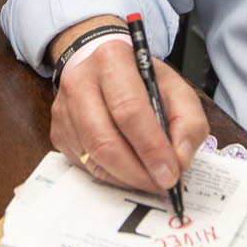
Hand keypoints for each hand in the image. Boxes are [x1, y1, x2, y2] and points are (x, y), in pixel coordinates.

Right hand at [48, 24, 207, 193]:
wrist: (102, 67)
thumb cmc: (140, 78)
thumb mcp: (176, 87)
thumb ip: (188, 122)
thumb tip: (180, 160)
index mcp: (112, 61)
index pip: (129, 111)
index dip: (151, 148)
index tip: (170, 173)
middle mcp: (80, 82)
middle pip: (104, 140)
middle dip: (137, 172)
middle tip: (162, 185)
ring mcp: (64, 110)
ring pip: (93, 158)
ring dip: (127, 178)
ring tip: (151, 180)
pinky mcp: (58, 133)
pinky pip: (86, 166)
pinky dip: (113, 176)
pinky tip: (131, 172)